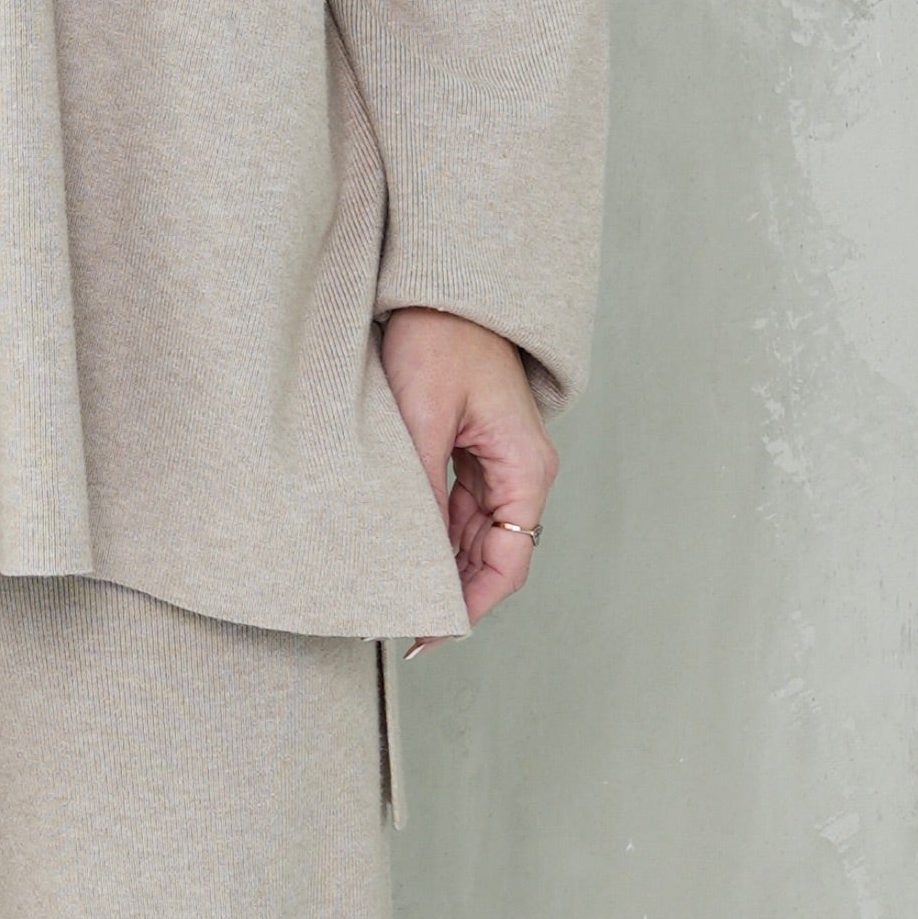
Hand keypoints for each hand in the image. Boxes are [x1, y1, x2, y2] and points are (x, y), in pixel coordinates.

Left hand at [378, 308, 555, 642]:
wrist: (443, 286)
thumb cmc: (441, 336)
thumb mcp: (423, 414)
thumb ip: (420, 485)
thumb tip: (405, 550)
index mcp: (524, 467)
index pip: (507, 562)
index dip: (470, 605)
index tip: (429, 633)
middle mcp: (519, 471)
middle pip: (493, 556)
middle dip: (452, 593)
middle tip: (399, 622)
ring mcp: (496, 461)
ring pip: (473, 536)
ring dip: (440, 566)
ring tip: (394, 593)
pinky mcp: (472, 449)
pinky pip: (457, 509)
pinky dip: (432, 535)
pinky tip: (400, 551)